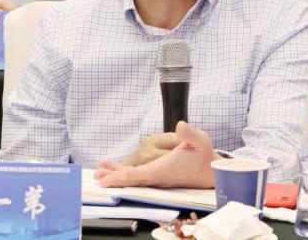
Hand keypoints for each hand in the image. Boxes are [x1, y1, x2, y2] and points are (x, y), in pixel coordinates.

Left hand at [94, 121, 221, 187]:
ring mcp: (158, 178)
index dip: (123, 178)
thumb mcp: (201, 141)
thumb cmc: (204, 155)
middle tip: (98, 177)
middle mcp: (160, 176)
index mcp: (166, 168)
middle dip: (115, 179)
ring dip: (117, 176)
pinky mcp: (158, 177)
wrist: (210, 171)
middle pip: (133, 180)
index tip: (108, 180)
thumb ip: (190, 134)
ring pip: (134, 179)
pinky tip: (115, 171)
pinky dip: (125, 175)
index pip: (140, 175)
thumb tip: (181, 126)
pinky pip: (139, 177)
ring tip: (99, 173)